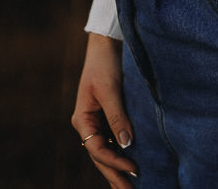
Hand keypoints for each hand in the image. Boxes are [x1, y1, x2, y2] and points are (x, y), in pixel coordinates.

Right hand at [70, 31, 135, 185]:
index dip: (116, 162)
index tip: (134, 169)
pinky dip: (120, 153)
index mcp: (82, 119)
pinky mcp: (107, 115)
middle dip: (114, 175)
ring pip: (105, 151)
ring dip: (116, 168)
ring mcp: (96, 121)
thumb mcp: (111, 90)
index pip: (98, 149)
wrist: (107, 43)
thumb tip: (127, 145)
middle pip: (100, 156)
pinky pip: (112, 140)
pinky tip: (129, 162)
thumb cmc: (106, 63)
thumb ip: (117, 117)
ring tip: (130, 185)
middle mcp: (87, 124)